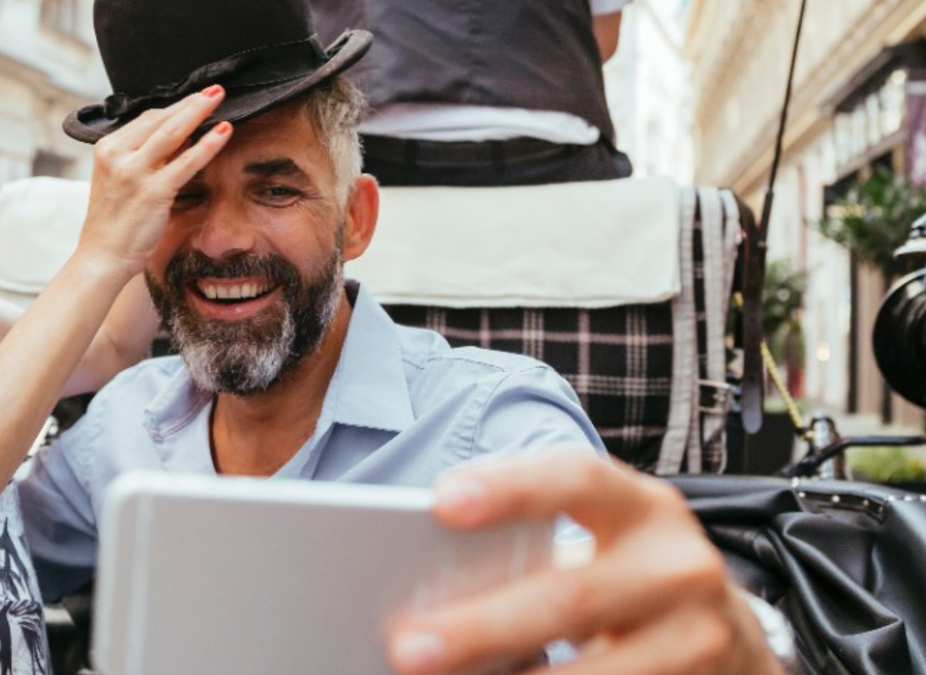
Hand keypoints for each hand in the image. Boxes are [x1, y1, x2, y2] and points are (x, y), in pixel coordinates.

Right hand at [77, 86, 232, 274]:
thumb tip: (182, 138)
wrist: (101, 257)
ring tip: (220, 98)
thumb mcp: (121, 181)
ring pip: (173, 132)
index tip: (196, 100)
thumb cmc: (114, 223)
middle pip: (160, 119)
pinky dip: (208, 145)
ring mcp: (134, 173)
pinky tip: (224, 132)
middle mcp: (117, 155)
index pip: (146, 119)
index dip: (175, 108)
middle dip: (190, 102)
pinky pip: (186, 162)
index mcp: (108, 149)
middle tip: (214, 90)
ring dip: (199, 112)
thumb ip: (145, 159)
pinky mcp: (152, 192)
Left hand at [388, 452, 785, 674]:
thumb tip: (428, 591)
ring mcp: (699, 639)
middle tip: (407, 648)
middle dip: (482, 628)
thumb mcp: (601, 544)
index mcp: (642, 508)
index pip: (576, 479)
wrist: (727, 638)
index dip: (511, 488)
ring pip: (597, 674)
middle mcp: (679, 567)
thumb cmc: (627, 577)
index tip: (440, 502)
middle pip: (571, 598)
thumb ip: (537, 552)